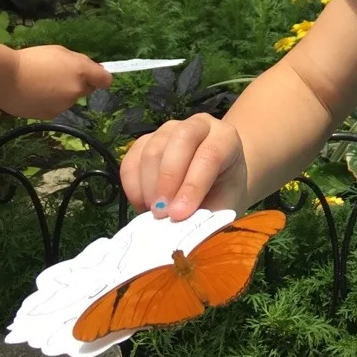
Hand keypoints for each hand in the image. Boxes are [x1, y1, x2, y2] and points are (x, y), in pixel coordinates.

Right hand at [0, 45, 112, 119]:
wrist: (5, 79)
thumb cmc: (32, 59)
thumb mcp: (59, 52)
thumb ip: (78, 62)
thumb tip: (91, 71)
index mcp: (81, 71)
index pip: (105, 80)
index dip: (101, 78)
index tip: (96, 77)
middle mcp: (77, 90)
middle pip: (85, 89)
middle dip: (77, 84)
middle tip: (57, 75)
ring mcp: (64, 105)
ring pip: (69, 99)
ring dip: (61, 93)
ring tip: (40, 84)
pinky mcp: (51, 115)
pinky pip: (56, 107)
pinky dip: (49, 102)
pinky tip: (34, 95)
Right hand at [120, 113, 248, 219]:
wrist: (215, 182)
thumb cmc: (222, 194)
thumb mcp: (225, 204)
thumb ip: (208, 214)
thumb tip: (180, 230)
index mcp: (226, 138)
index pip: (210, 154)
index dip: (193, 185)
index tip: (179, 215)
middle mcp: (199, 126)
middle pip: (180, 140)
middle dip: (168, 180)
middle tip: (162, 214)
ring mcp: (169, 129)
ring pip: (152, 149)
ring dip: (149, 186)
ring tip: (155, 214)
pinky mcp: (145, 140)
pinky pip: (131, 159)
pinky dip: (132, 186)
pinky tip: (142, 204)